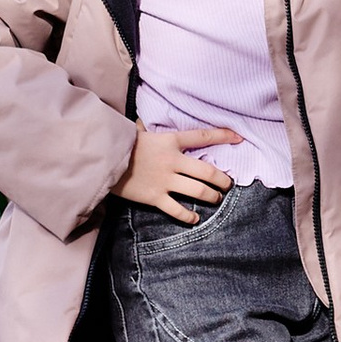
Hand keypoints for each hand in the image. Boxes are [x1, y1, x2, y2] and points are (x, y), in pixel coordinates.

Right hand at [114, 123, 237, 217]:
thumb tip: (145, 123)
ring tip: (216, 198)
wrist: (102, 159)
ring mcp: (165, 180)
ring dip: (211, 196)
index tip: (239, 138)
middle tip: (227, 183)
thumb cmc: (120, 144)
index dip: (224, 136)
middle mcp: (172, 161)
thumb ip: (153, 133)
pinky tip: (194, 218)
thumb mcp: (140, 132)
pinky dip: (188, 216)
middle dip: (222, 179)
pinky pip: (176, 209)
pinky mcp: (154, 197)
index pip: (203, 136)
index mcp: (170, 141)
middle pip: (207, 171)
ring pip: (198, 190)